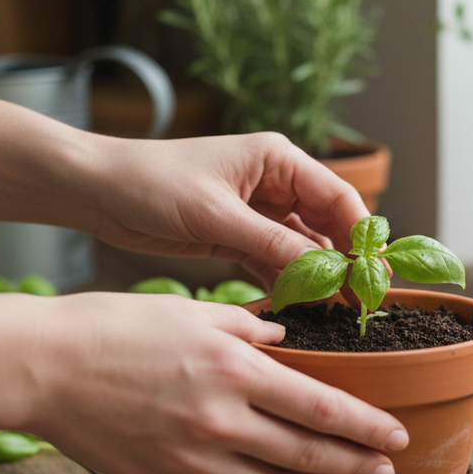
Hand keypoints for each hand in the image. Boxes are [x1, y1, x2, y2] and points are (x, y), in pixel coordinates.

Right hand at [25, 291, 407, 473]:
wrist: (43, 366)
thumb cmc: (113, 328)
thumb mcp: (191, 312)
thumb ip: (248, 329)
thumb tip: (286, 343)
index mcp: (233, 368)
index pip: (321, 406)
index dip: (365, 426)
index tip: (395, 435)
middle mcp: (220, 419)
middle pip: (307, 454)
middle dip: (355, 465)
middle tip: (384, 471)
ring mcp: (192, 457)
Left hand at [83, 132, 369, 286]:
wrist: (97, 191)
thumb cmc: (151, 183)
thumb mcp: (216, 215)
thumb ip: (273, 244)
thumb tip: (327, 271)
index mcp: (277, 159)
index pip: (339, 197)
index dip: (362, 236)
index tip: (375, 273)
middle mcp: (276, 183)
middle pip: (329, 225)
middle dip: (345, 262)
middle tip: (361, 302)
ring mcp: (258, 212)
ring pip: (304, 249)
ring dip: (317, 278)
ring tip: (333, 313)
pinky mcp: (237, 237)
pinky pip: (276, 263)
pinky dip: (287, 284)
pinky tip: (298, 310)